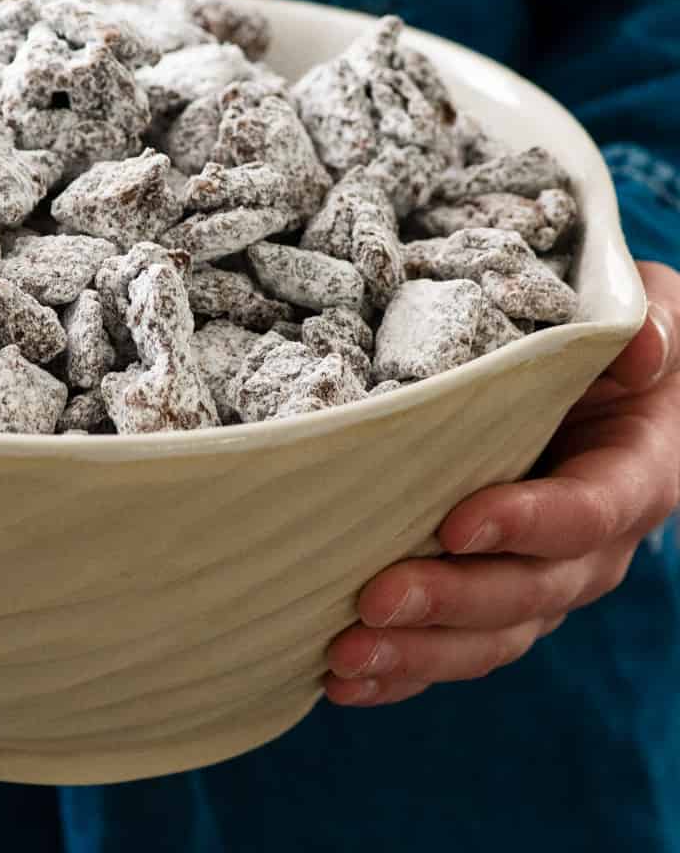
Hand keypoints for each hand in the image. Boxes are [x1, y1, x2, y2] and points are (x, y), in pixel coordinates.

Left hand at [324, 260, 679, 706]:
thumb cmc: (603, 342)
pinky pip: (457, 648)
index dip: (530, 523)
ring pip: (491, 636)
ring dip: (418, 654)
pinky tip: (344, 682)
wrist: (593, 390)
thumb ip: (650, 325)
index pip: (591, 511)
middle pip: (532, 591)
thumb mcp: (642, 310)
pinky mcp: (494, 597)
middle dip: (452, 601)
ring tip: (343, 658)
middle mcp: (591, 545)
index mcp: (631, 474)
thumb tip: (638, 350)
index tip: (458, 523)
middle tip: (374, 601)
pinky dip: (404, 672)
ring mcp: (542, 580)